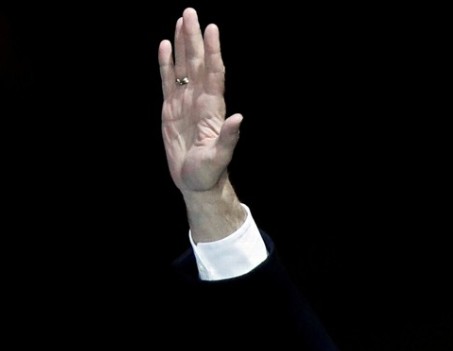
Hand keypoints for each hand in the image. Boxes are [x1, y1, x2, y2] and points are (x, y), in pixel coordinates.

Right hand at [158, 7, 241, 194]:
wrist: (196, 182)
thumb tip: (239, 118)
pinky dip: (166, 63)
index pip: (213, 73)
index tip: (212, 29)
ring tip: (181, 21)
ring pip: (183, 67)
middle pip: (196, 62)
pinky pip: (167, 81)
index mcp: (212, 109)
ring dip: (182, 44)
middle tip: (191, 12)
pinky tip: (164, 45)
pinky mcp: (171, 109)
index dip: (212, 51)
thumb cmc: (209, 172)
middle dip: (194, 38)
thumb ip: (229, 138)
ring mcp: (185, 102)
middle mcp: (200, 100)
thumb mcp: (219, 158)